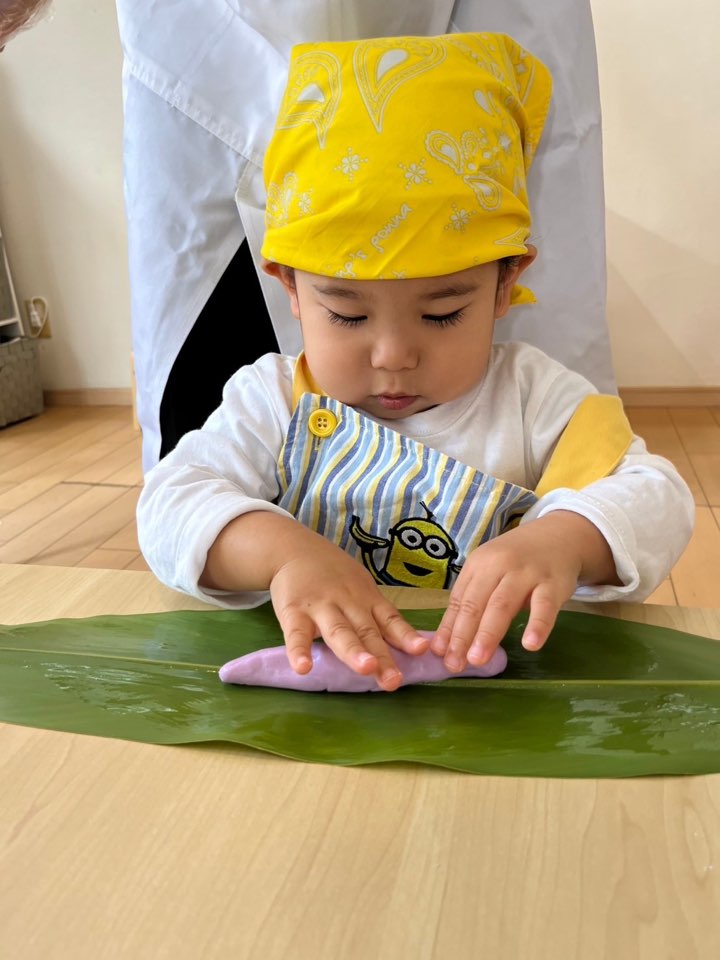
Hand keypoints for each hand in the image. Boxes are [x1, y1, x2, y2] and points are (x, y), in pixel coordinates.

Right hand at [270, 530, 428, 690]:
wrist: (294, 549)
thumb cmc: (332, 575)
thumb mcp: (359, 587)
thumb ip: (376, 614)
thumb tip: (406, 647)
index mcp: (367, 599)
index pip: (390, 620)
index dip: (406, 635)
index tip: (422, 650)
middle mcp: (348, 603)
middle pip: (367, 631)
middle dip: (382, 656)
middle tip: (393, 680)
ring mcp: (320, 607)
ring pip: (339, 631)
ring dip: (353, 651)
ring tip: (366, 669)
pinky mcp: (293, 611)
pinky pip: (297, 634)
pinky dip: (299, 651)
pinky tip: (303, 668)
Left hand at [431, 511, 617, 670]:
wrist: (558, 536)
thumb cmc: (517, 561)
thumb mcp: (489, 573)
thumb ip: (470, 604)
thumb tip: (444, 643)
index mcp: (478, 564)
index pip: (459, 601)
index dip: (448, 629)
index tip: (439, 655)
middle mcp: (499, 565)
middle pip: (476, 603)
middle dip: (463, 635)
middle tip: (455, 664)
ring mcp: (527, 573)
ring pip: (503, 605)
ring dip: (488, 633)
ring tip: (478, 659)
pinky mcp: (553, 583)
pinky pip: (544, 606)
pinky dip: (537, 625)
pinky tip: (530, 645)